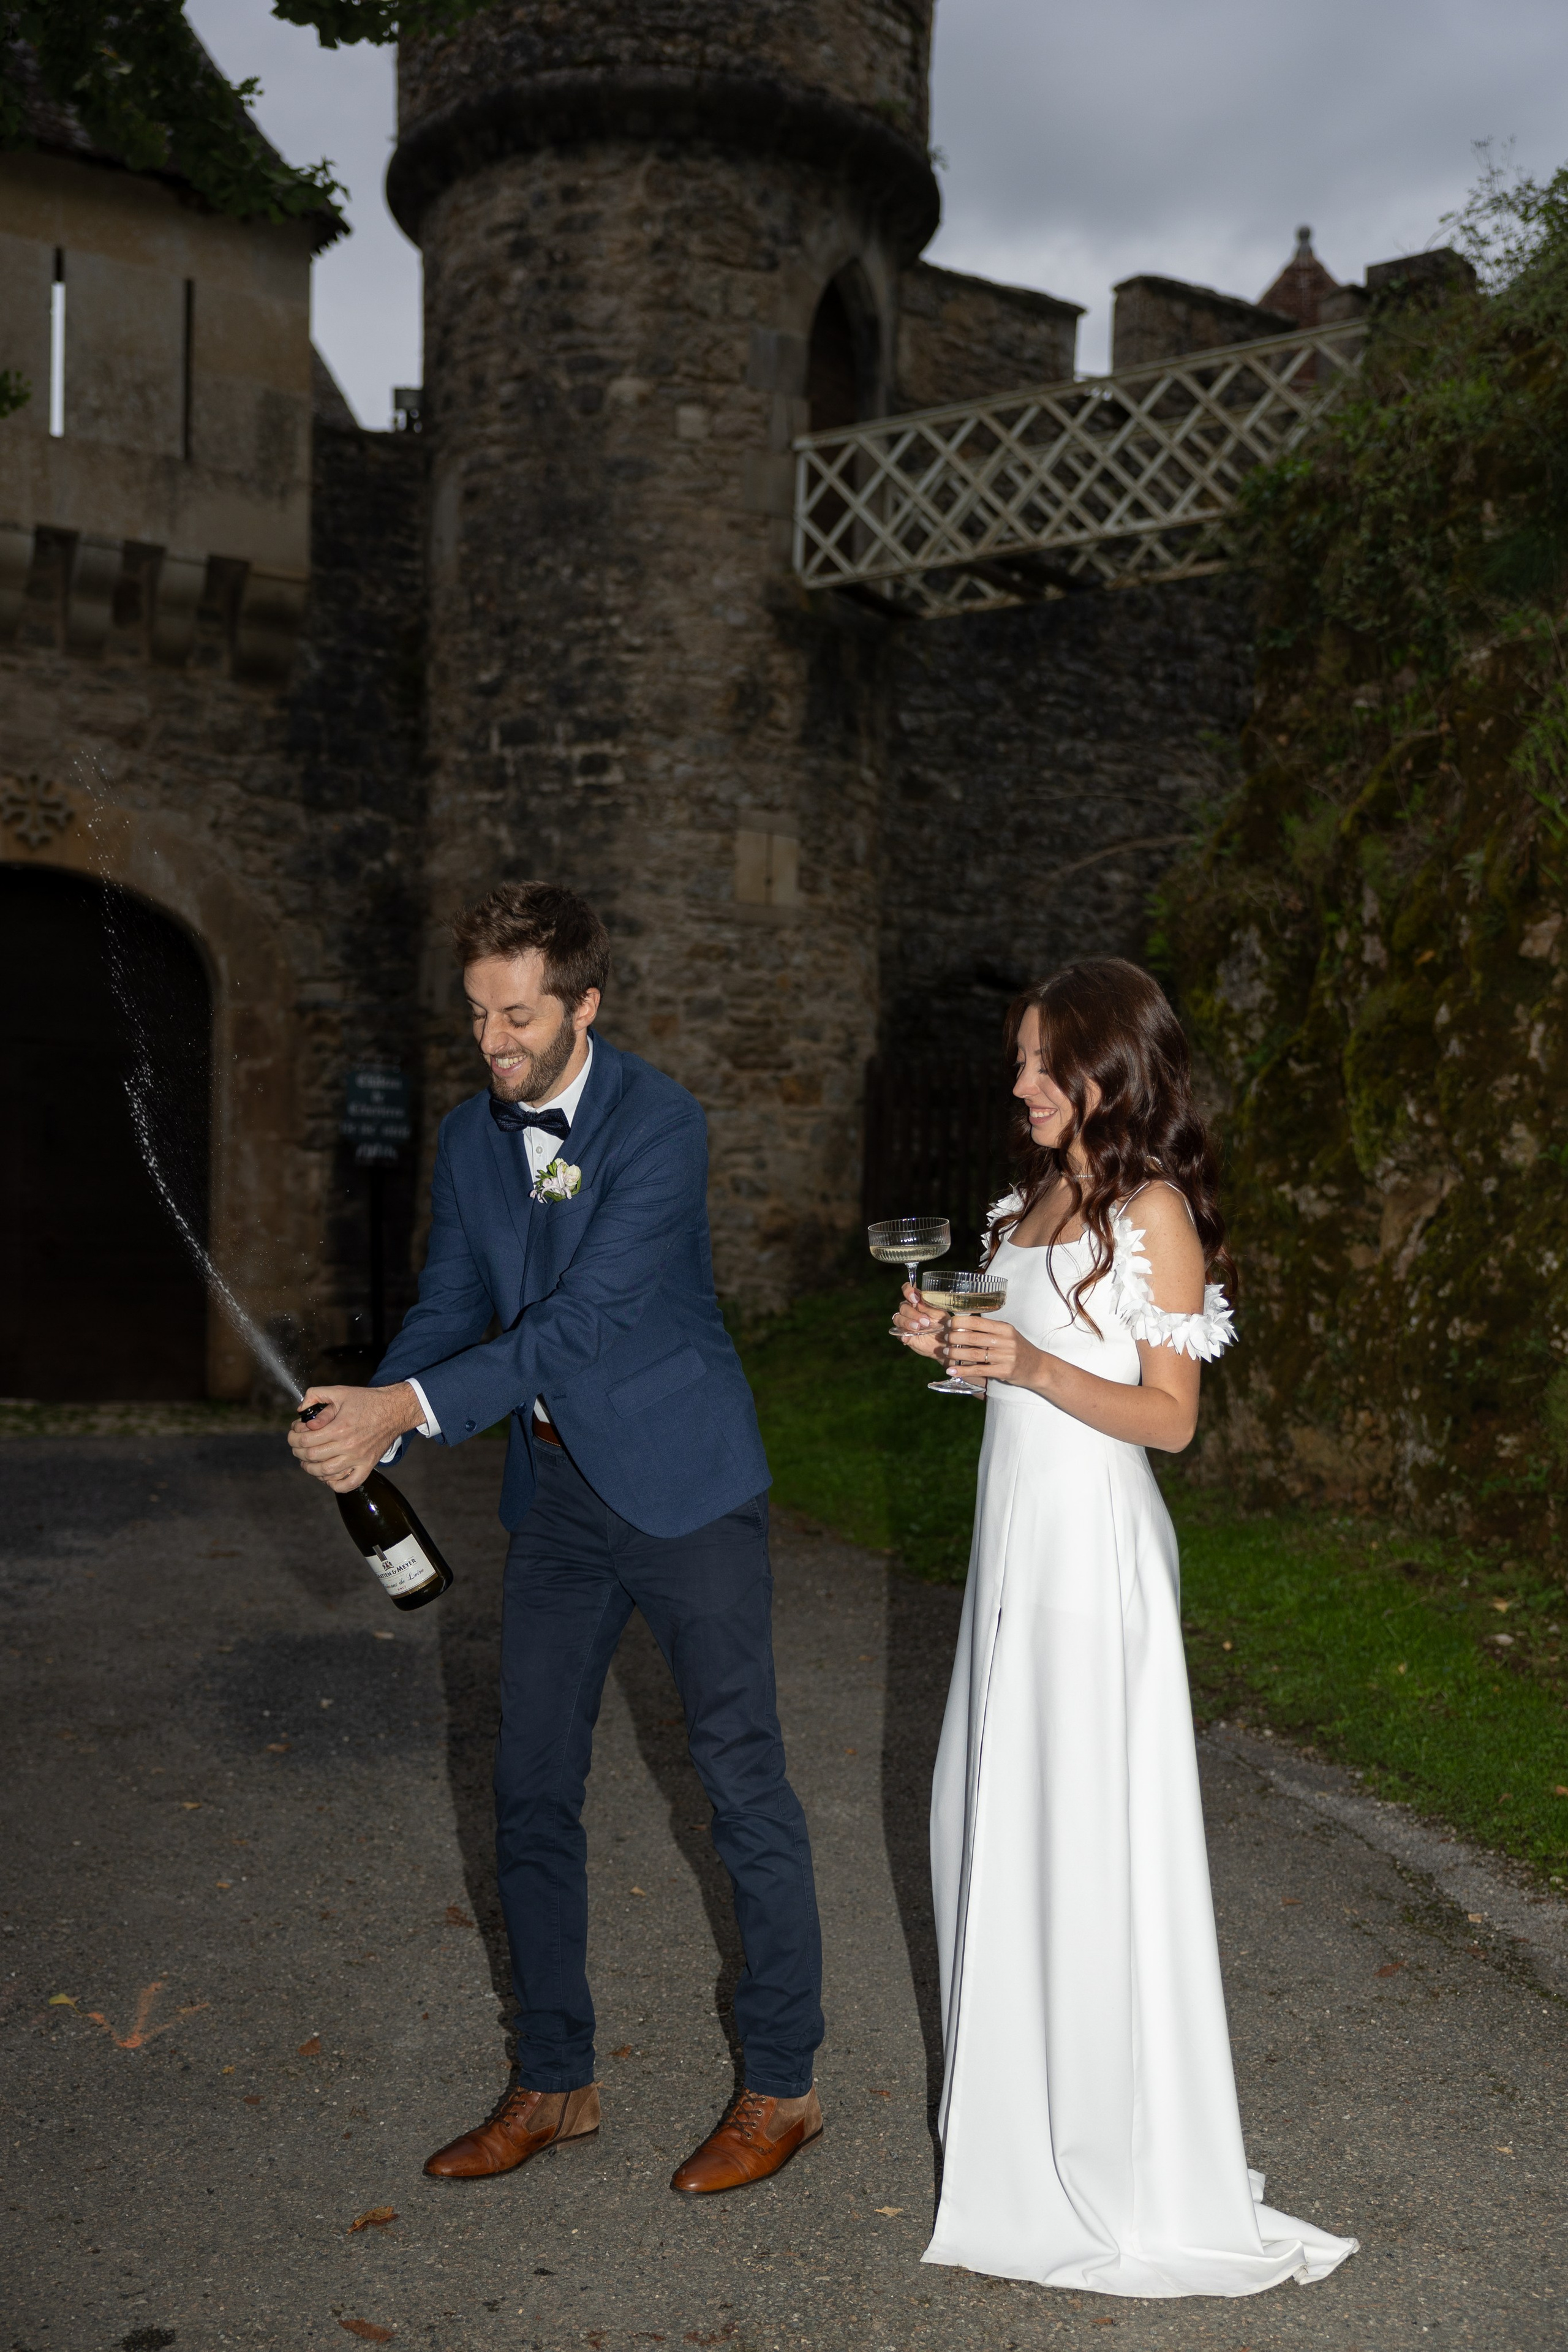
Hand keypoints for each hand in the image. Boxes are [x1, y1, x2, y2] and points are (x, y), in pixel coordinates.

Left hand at [287, 1384, 420, 1492]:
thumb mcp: (340, 1391)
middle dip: (297, 1452)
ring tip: (307, 1462)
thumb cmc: (367, 1400)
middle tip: (297, 1446)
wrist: (395, 1409)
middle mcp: (349, 1446)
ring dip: (311, 1469)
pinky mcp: (368, 1465)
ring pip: (326, 1473)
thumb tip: (300, 1410)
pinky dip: (334, 1484)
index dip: (293, 1438)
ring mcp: (358, 1458)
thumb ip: (315, 1394)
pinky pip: (349, 1484)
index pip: (305, 1441)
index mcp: (340, 1428)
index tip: (292, 1434)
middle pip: (312, 1457)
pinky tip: (327, 1476)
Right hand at [891, 1281, 945, 1360]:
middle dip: (913, 1313)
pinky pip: (898, 1333)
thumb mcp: (941, 1313)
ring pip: (898, 1318)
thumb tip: (919, 1302)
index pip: (907, 1290)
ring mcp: (906, 1323)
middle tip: (926, 1322)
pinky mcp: (905, 1335)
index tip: (915, 1298)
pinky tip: (907, 1338)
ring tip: (918, 1328)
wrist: (946, 1342)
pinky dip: (902, 1335)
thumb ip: (930, 1306)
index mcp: (919, 1301)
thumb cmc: (945, 1324)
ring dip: (907, 1322)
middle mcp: (910, 1310)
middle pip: (903, 1306)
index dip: (908, 1291)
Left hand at [941, 1314, 1042, 1389]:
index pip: (977, 1322)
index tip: (948, 1324)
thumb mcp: (1007, 1334)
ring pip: (975, 1354)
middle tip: (944, 1339)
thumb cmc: (1018, 1348)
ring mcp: (1006, 1357)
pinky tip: (952, 1370)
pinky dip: (963, 1370)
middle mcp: (1006, 1341)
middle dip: (954, 1338)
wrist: (1037, 1366)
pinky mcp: (1004, 1371)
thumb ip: (989, 1329)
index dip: (959, 1322)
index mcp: (1004, 1328)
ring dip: (956, 1353)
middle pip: (973, 1338)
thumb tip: (963, 1323)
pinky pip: (979, 1370)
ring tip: (945, 1352)